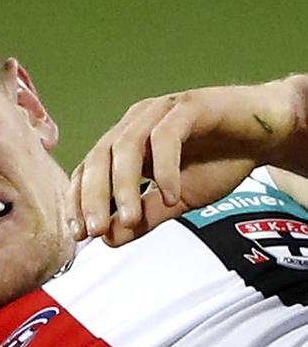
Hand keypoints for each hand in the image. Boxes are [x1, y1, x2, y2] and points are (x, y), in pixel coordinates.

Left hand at [67, 74, 307, 245]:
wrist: (267, 134)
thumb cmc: (217, 162)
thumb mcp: (176, 201)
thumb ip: (144, 217)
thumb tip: (109, 240)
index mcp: (124, 144)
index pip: (88, 171)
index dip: (78, 200)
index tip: (79, 234)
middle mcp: (135, 124)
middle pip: (99, 158)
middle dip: (92, 196)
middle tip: (96, 230)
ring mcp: (160, 112)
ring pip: (127, 145)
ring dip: (123, 185)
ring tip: (130, 218)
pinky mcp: (190, 106)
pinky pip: (167, 135)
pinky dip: (165, 168)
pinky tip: (171, 195)